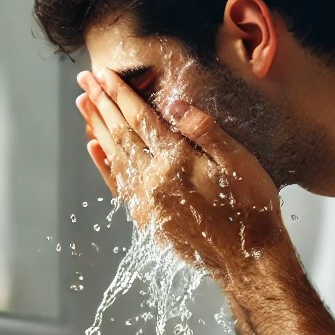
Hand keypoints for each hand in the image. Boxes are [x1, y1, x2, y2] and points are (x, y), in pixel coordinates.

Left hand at [76, 67, 285, 282]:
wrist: (248, 259)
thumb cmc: (251, 207)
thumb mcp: (239, 161)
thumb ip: (205, 130)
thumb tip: (173, 104)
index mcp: (177, 162)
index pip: (140, 118)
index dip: (120, 94)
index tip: (104, 74)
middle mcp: (154, 181)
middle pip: (120, 133)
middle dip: (101, 103)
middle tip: (85, 80)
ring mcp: (147, 202)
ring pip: (114, 156)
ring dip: (97, 126)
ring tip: (83, 104)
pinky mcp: (147, 219)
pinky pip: (117, 185)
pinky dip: (103, 164)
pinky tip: (94, 147)